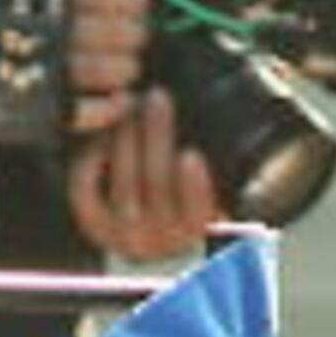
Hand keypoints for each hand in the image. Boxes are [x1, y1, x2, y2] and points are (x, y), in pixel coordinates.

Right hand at [0, 0, 154, 134]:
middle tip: (136, 32)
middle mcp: (45, 33)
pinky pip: (86, 115)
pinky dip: (109, 109)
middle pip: (118, 34)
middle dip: (135, 33)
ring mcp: (39, 75)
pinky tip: (114, 99)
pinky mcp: (30, 110)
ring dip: (127, 68)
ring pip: (109, 74)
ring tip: (127, 63)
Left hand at [66, 84, 222, 260]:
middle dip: (157, 135)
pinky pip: (87, 184)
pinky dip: (93, 155)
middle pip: (157, 184)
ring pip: (124, 178)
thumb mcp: (199, 178)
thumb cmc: (178, 188)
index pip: (197, 212)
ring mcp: (121, 233)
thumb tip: (248, 105)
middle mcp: (158, 240)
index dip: (194, 188)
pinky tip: (103, 132)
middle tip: (157, 96)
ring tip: (129, 101)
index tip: (191, 156)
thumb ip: (218, 154)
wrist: (141, 222)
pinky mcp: (92, 220)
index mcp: (192, 227)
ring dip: (126, 133)